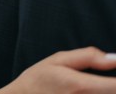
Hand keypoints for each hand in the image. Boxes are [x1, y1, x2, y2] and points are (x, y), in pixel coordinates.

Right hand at [0, 47, 115, 92]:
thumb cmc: (39, 79)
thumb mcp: (59, 60)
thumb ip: (88, 57)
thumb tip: (114, 58)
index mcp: (81, 85)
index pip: (115, 87)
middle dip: (112, 86)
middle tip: (105, 79)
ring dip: (105, 91)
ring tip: (101, 85)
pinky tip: (91, 91)